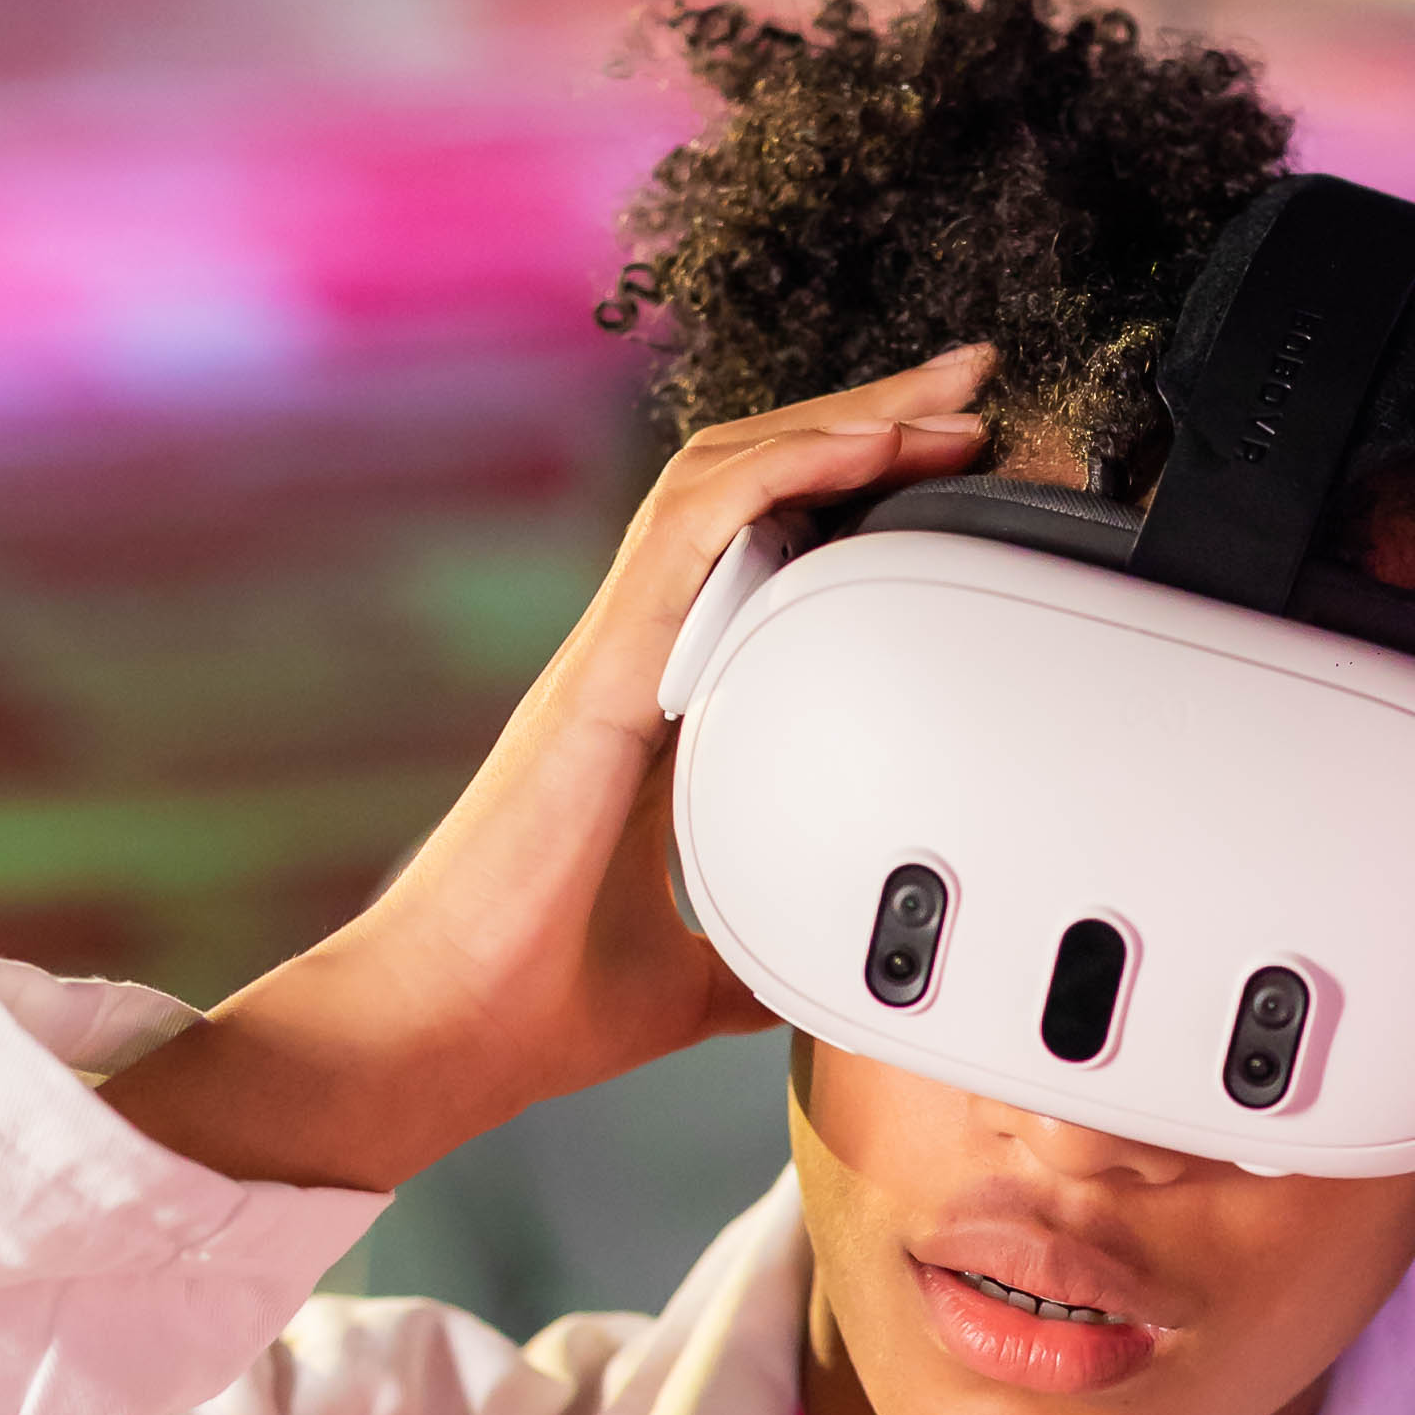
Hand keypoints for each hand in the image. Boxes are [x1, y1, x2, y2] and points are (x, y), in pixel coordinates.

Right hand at [104, 350, 991, 1188]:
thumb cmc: (533, 1004)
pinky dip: (786, 471)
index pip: (771, 555)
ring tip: (944, 392)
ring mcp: (614, 651)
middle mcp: (638, 656)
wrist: (439, 1033)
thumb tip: (843, 967)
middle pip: (760, 488)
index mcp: (664, 708)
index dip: (858, 494)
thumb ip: (770, 947)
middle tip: (975, 382)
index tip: (954, 467)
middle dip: (870, 421)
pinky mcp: (600, 669)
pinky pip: (698, 530)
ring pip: (730, 480)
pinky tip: (864, 441)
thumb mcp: (704, 978)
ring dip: (843, 423)